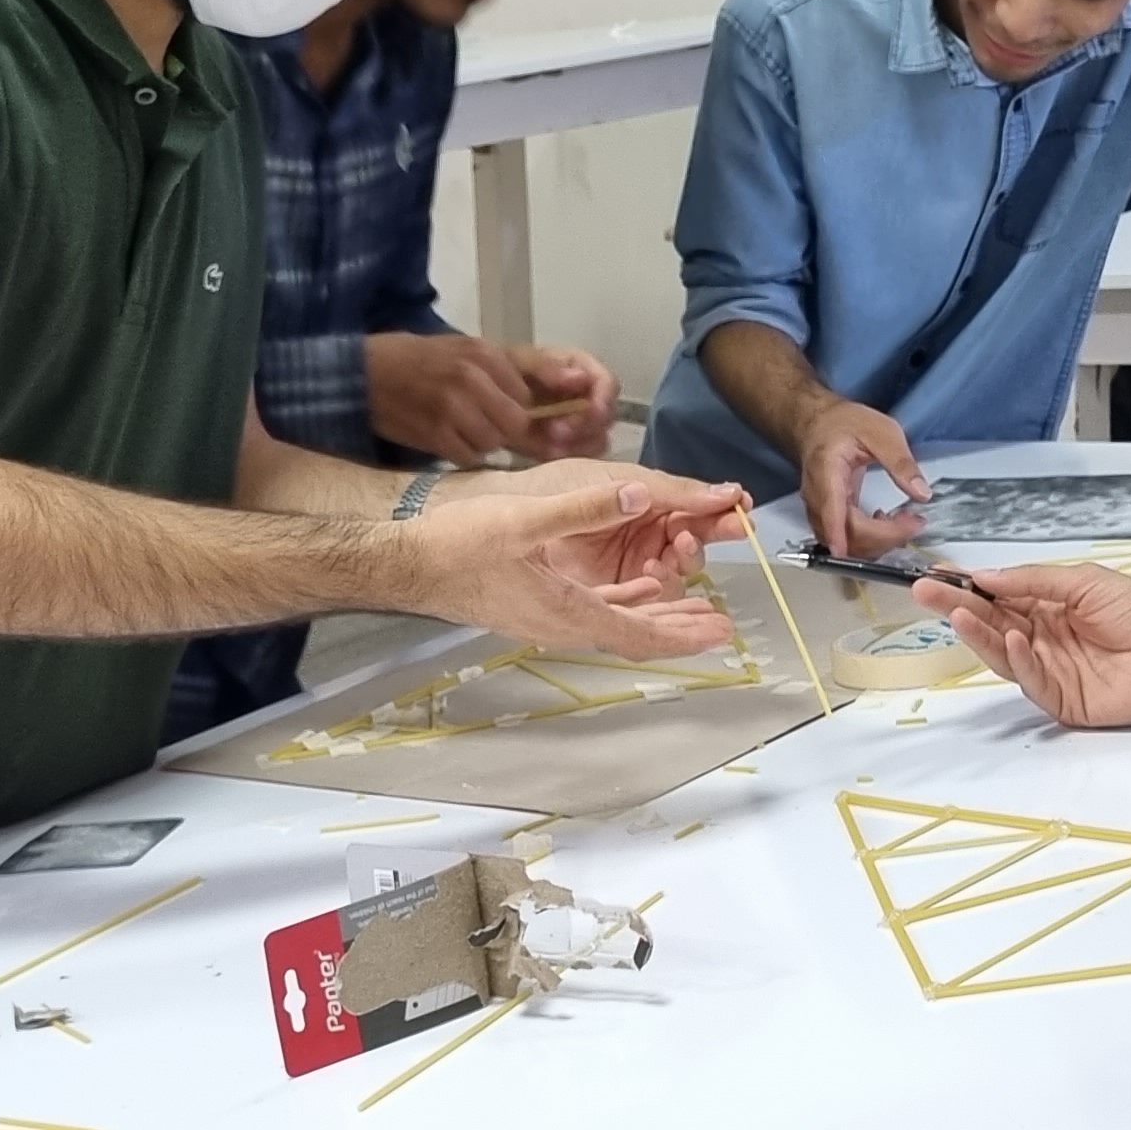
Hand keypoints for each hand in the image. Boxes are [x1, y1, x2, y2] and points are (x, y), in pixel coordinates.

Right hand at [368, 331, 539, 465]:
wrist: (361, 374)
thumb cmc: (417, 361)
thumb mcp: (464, 350)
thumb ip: (511, 369)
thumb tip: (570, 386)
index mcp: (483, 353)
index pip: (528, 396)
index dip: (520, 410)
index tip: (505, 413)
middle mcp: (472, 377)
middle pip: (516, 423)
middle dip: (505, 430)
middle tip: (481, 424)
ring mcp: (453, 407)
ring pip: (493, 443)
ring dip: (481, 443)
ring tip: (458, 428)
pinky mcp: (434, 433)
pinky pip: (467, 456)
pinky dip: (461, 453)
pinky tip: (444, 437)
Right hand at [415, 463, 747, 658]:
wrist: (407, 564)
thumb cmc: (457, 545)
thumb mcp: (523, 519)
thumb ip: (583, 507)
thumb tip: (637, 494)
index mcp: (567, 611)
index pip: (639, 633)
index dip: (684, 634)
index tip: (721, 632)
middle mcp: (563, 624)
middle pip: (635, 635)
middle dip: (680, 630)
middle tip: (722, 626)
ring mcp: (548, 618)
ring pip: (617, 622)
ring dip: (656, 616)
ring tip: (694, 609)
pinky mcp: (535, 605)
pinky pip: (594, 609)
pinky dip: (624, 600)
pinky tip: (638, 587)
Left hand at [509, 345, 618, 459]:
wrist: (485, 398)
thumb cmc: (505, 371)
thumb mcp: (520, 361)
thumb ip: (548, 367)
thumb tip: (580, 378)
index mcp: (582, 370)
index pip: (608, 383)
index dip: (605, 398)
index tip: (594, 411)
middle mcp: (587, 397)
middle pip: (605, 417)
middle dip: (583, 426)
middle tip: (555, 432)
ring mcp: (580, 425)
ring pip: (597, 441)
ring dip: (576, 446)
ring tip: (549, 447)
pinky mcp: (569, 446)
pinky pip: (579, 458)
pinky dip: (565, 458)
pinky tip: (545, 454)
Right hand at [797, 400, 929, 553]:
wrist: (817, 423)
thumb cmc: (842, 423)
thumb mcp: (881, 432)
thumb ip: (901, 462)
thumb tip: (922, 493)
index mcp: (827, 476)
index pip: (840, 519)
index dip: (869, 536)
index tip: (902, 533)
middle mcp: (819, 501)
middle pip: (847, 538)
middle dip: (885, 538)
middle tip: (914, 522)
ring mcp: (822, 512)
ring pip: (848, 545)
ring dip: (879, 541)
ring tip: (904, 521)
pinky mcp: (830, 517)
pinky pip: (848, 539)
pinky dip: (871, 538)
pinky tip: (885, 521)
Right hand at [927, 562, 1130, 727]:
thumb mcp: (1082, 581)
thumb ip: (1032, 581)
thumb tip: (982, 575)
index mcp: (1046, 609)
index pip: (996, 599)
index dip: (966, 589)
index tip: (935, 577)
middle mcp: (1041, 641)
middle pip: (990, 627)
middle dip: (957, 609)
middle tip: (925, 593)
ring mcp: (1049, 672)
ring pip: (1003, 656)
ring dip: (979, 635)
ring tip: (960, 613)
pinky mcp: (1062, 702)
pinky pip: (1031, 683)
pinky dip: (1019, 661)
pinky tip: (1013, 639)